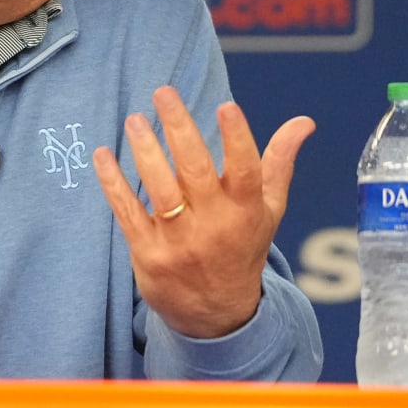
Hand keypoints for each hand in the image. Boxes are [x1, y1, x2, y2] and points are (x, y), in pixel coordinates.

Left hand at [92, 86, 314, 338]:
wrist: (217, 315)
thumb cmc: (242, 248)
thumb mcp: (269, 210)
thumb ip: (279, 162)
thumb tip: (304, 122)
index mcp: (246, 211)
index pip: (245, 170)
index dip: (237, 138)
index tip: (226, 106)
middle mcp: (214, 226)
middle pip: (195, 171)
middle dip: (179, 128)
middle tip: (163, 92)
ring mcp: (180, 242)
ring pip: (160, 189)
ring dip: (145, 151)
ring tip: (134, 120)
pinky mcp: (149, 254)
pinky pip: (129, 213)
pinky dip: (114, 184)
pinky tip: (103, 155)